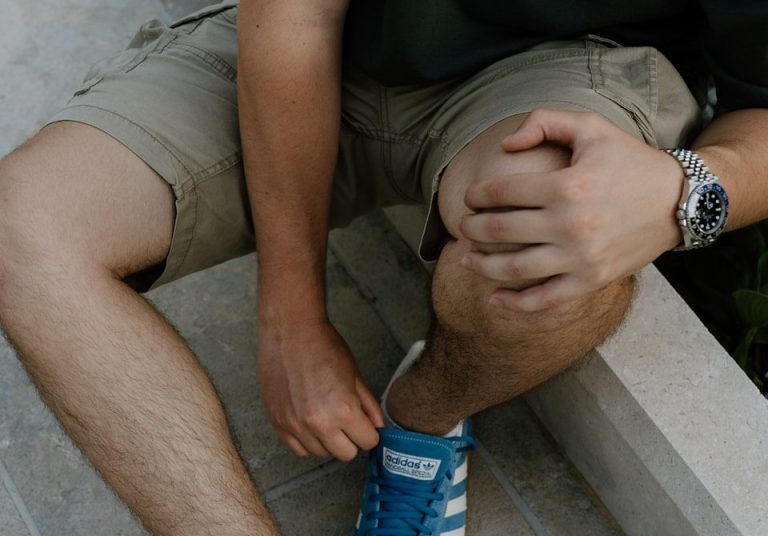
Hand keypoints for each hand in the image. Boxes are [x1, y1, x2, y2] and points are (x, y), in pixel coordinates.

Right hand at [258, 320, 383, 460]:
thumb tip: (378, 427)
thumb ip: (369, 405)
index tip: (364, 422)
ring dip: (328, 440)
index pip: (368, 442)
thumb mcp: (355, 375)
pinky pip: (298, 450)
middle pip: (346, 454)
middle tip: (346, 419)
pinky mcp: (278, 423)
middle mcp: (319, 424)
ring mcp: (295, 426)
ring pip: (321, 454)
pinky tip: (309, 422)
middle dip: (351, 439)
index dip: (369, 431)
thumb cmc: (323, 346)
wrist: (290, 331)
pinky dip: (306, 441)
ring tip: (325, 415)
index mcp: (343, 410)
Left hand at [460, 108, 683, 310]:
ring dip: (481, 264)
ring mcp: (580, 257)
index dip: (478, 194)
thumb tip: (506, 145)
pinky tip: (494, 299)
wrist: (681, 202)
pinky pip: (544, 299)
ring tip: (466, 257)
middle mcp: (570, 225)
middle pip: (500, 230)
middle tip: (463, 225)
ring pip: (514, 268)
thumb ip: (545, 122)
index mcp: (567, 186)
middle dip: (472, 227)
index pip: (502, 191)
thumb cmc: (630, 162)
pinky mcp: (591, 280)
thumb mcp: (592, 128)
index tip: (471, 197)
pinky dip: (515, 303)